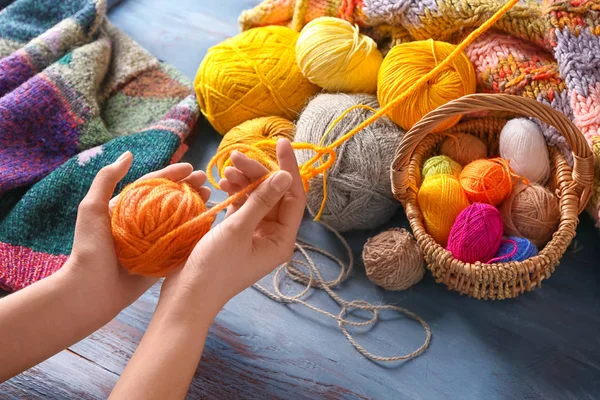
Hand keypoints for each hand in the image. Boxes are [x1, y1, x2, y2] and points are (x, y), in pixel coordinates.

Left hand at [65, 152, 210, 316]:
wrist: (91, 290)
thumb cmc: (89, 247)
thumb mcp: (92, 209)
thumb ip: (106, 180)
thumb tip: (128, 155)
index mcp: (128, 208)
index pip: (154, 185)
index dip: (173, 174)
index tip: (191, 168)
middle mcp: (143, 222)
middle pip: (171, 199)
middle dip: (190, 188)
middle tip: (207, 182)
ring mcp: (155, 241)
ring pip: (181, 219)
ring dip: (197, 207)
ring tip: (211, 197)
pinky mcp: (163, 259)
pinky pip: (184, 242)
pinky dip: (197, 232)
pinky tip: (209, 223)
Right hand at [160, 139, 305, 314]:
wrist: (186, 297)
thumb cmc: (213, 268)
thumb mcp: (238, 230)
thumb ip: (261, 200)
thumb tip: (285, 176)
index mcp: (282, 240)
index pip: (294, 197)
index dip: (288, 168)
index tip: (280, 143)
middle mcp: (273, 237)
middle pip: (273, 195)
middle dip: (257, 173)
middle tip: (236, 157)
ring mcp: (255, 235)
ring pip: (257, 198)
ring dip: (244, 181)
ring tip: (227, 169)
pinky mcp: (238, 234)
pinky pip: (243, 206)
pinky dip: (235, 193)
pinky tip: (223, 183)